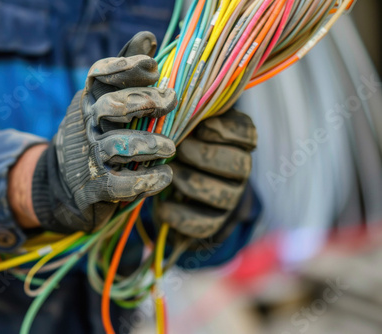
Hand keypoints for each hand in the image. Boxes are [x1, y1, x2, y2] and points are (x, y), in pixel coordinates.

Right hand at [28, 32, 176, 232]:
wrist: (64, 181)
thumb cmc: (96, 133)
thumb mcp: (103, 100)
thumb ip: (125, 72)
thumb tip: (148, 38)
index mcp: (91, 99)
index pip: (100, 75)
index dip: (125, 67)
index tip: (153, 66)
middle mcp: (88, 124)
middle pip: (113, 107)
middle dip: (145, 101)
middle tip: (171, 100)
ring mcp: (89, 155)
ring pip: (118, 146)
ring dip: (148, 144)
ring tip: (170, 148)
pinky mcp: (94, 185)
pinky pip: (119, 184)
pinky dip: (145, 181)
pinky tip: (164, 176)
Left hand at [155, 108, 256, 238]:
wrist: (174, 183)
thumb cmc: (177, 142)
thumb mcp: (184, 119)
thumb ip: (187, 105)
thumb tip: (172, 80)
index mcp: (237, 140)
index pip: (248, 134)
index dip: (227, 131)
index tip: (202, 126)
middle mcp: (240, 170)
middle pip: (238, 165)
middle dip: (204, 156)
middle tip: (179, 150)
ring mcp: (229, 198)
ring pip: (222, 195)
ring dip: (190, 182)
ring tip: (169, 173)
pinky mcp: (213, 223)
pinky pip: (204, 225)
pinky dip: (180, 215)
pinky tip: (162, 204)